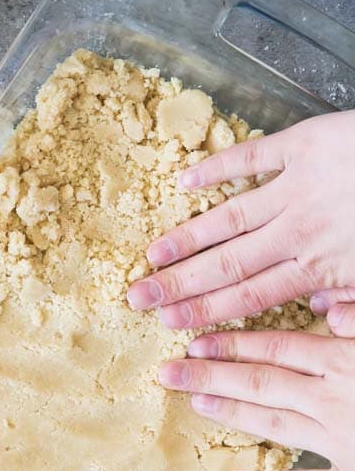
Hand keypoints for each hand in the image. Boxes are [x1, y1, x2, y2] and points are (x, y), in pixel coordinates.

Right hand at [127, 111, 354, 327]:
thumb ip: (353, 303)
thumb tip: (318, 320)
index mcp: (320, 267)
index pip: (249, 298)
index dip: (204, 312)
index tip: (169, 324)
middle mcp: (298, 232)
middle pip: (227, 265)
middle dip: (178, 285)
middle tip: (136, 297)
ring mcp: (297, 187)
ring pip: (229, 218)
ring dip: (187, 237)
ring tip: (152, 253)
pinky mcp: (303, 145)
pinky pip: (252, 158)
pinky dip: (218, 168)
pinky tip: (187, 181)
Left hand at [159, 304, 354, 470]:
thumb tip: (329, 310)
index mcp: (346, 362)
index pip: (278, 348)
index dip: (233, 345)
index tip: (196, 343)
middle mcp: (334, 401)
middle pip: (262, 382)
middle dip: (211, 375)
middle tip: (170, 372)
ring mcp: (341, 444)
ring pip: (275, 424)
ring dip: (232, 413)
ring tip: (195, 403)